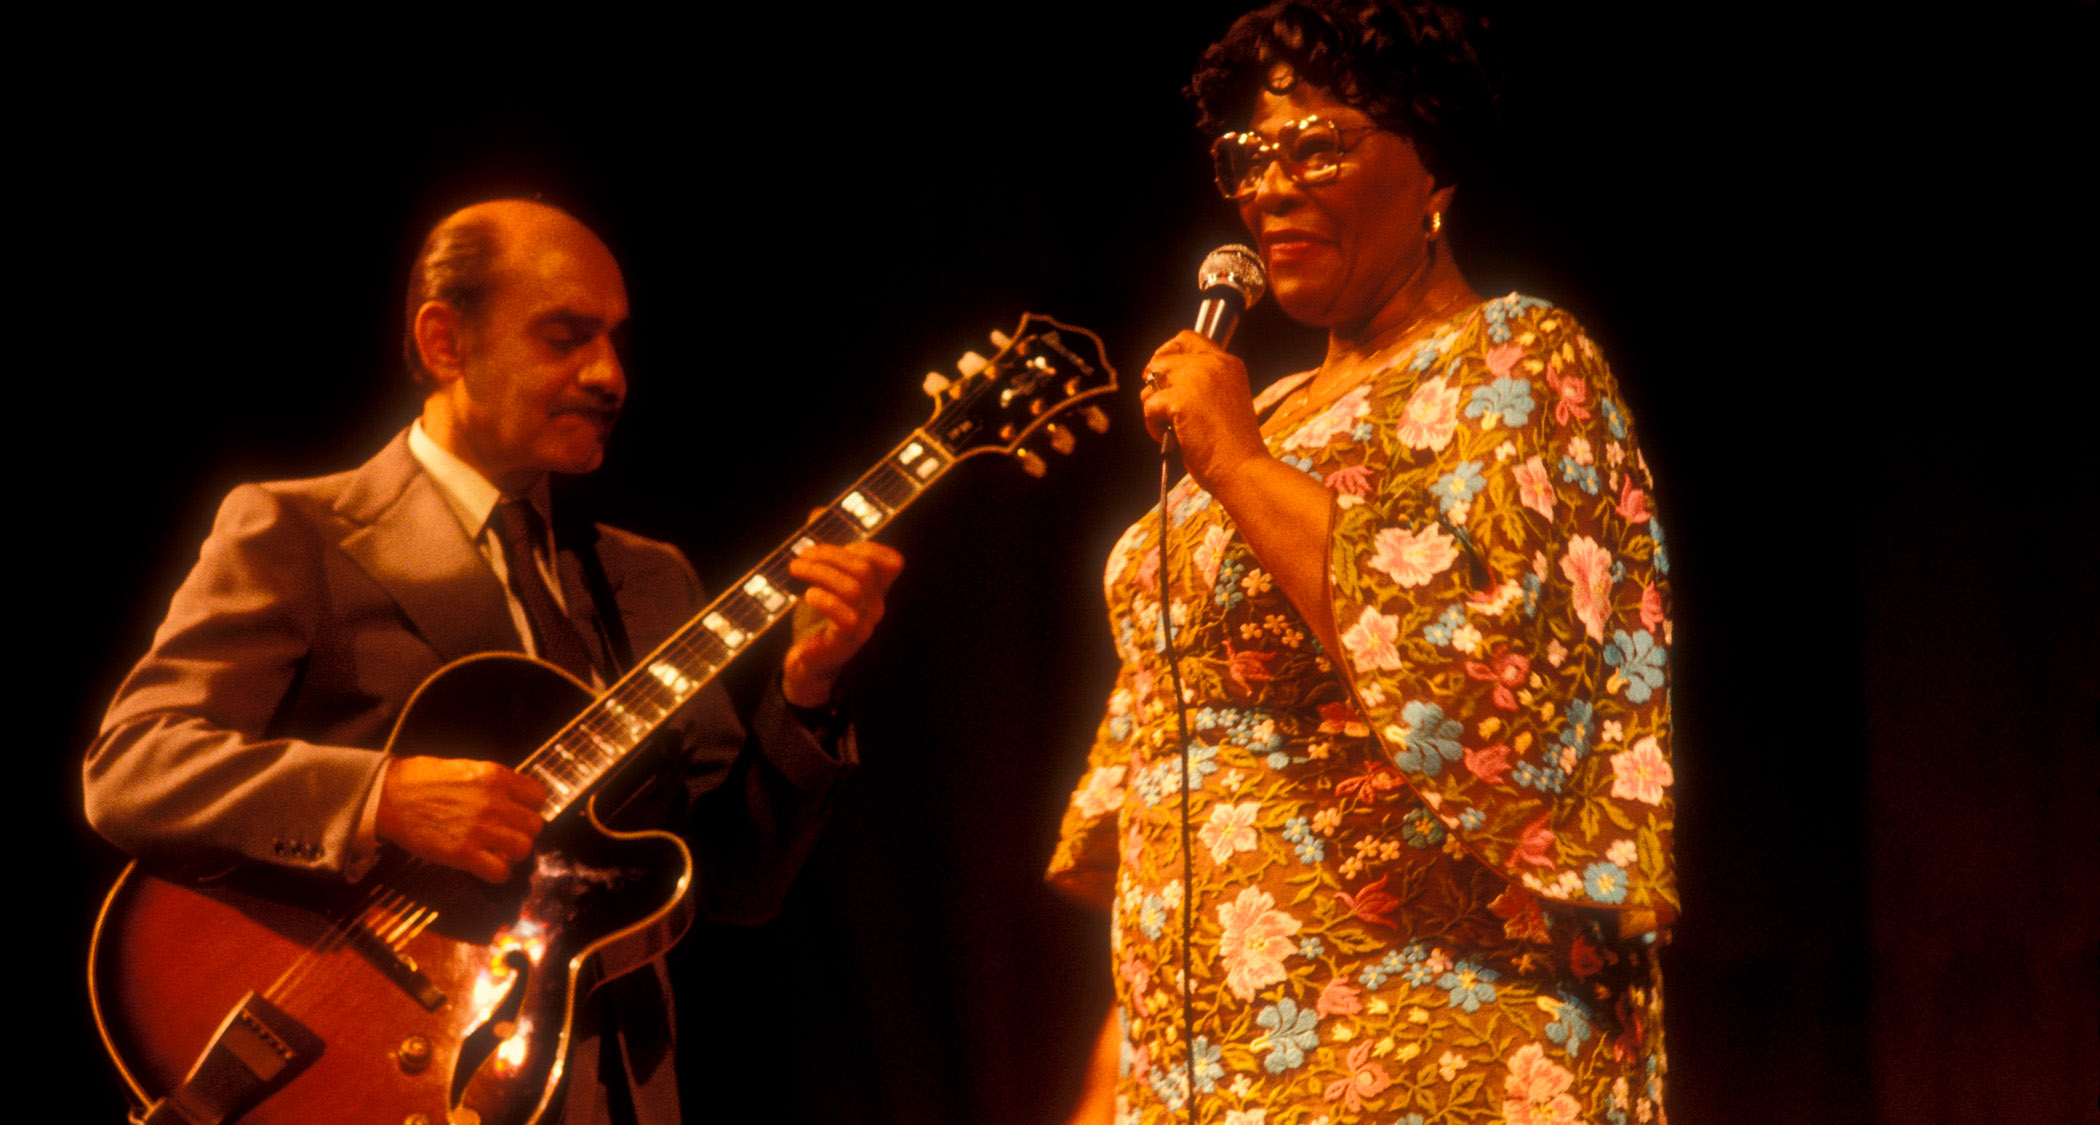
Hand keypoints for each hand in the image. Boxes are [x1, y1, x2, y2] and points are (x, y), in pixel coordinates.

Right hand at [376, 756, 546, 882]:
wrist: (388, 795)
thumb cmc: (421, 780)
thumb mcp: (465, 768)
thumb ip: (492, 782)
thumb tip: (511, 796)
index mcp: (496, 776)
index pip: (538, 796)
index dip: (529, 807)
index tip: (517, 813)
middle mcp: (495, 802)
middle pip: (535, 825)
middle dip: (523, 832)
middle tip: (507, 836)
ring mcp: (481, 828)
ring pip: (524, 848)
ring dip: (514, 854)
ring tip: (499, 853)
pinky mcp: (464, 853)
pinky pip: (500, 871)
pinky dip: (499, 874)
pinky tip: (488, 868)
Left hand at [782, 538, 904, 706]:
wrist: (806, 661)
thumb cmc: (815, 617)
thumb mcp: (819, 578)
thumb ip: (823, 546)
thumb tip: (818, 512)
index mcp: (874, 588)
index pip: (892, 562)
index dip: (868, 547)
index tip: (836, 541)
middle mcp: (875, 604)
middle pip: (864, 569)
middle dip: (830, 554)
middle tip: (802, 554)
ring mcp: (865, 624)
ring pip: (854, 588)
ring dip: (821, 573)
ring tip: (796, 568)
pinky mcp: (849, 641)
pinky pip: (846, 617)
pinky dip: (825, 600)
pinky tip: (808, 594)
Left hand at [1138, 330, 1272, 494]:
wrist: (1243, 469)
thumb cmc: (1232, 446)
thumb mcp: (1224, 400)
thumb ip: (1201, 383)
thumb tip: (1158, 376)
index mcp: (1228, 363)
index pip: (1188, 337)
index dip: (1168, 351)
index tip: (1160, 371)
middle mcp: (1214, 364)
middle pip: (1163, 358)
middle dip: (1155, 381)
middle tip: (1159, 406)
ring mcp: (1197, 379)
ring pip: (1153, 380)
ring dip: (1153, 405)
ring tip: (1170, 428)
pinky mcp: (1180, 400)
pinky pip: (1149, 406)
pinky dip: (1153, 425)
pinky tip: (1170, 437)